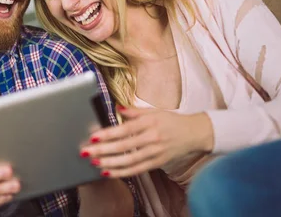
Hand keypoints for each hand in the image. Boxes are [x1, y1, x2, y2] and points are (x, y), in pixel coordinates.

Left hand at [80, 108, 213, 177]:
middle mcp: (152, 137)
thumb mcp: (153, 111)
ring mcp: (155, 151)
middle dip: (103, 150)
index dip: (108, 134)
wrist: (194, 133)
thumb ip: (134, 111)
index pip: (124, 129)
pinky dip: (122, 172)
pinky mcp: (158, 162)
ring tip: (95, 163)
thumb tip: (116, 108)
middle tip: (86, 152)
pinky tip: (109, 173)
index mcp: (149, 122)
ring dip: (110, 163)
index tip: (93, 137)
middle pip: (124, 146)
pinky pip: (137, 170)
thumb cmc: (171, 120)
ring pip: (129, 160)